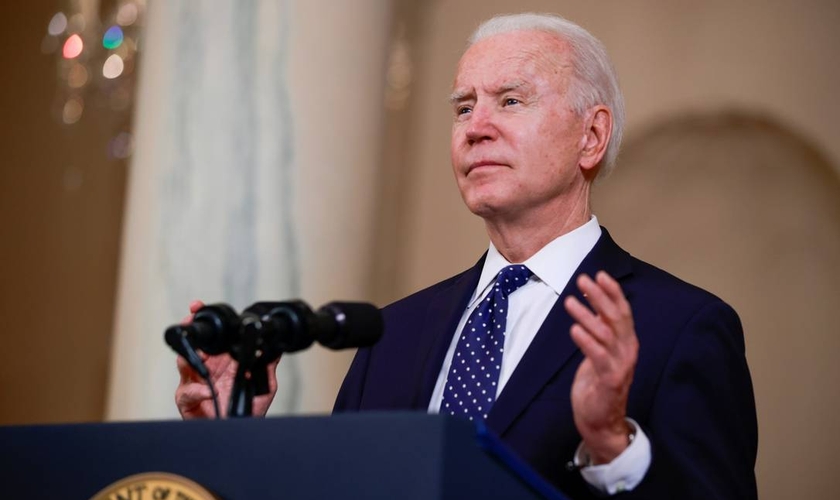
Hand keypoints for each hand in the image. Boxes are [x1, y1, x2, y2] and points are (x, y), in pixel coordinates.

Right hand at [174, 300, 278, 418]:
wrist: (241, 428)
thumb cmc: (249, 407)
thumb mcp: (263, 383)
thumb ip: (268, 364)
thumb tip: (276, 347)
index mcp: (221, 360)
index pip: (210, 336)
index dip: (202, 320)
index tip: (197, 305)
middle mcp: (206, 368)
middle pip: (192, 344)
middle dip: (189, 330)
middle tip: (191, 319)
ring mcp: (195, 383)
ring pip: (184, 364)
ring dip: (191, 357)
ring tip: (202, 355)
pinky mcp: (188, 401)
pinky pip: (188, 393)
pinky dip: (198, 391)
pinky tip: (209, 391)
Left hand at [564, 271, 637, 463]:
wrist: (601, 420)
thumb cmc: (598, 383)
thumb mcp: (599, 351)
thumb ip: (600, 329)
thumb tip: (592, 301)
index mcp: (626, 341)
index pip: (622, 311)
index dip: (612, 292)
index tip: (599, 274)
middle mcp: (627, 350)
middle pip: (616, 317)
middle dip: (600, 296)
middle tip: (582, 280)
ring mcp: (620, 365)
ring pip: (606, 334)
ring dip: (587, 316)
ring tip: (569, 302)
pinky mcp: (610, 380)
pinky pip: (599, 357)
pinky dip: (587, 341)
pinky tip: (574, 329)